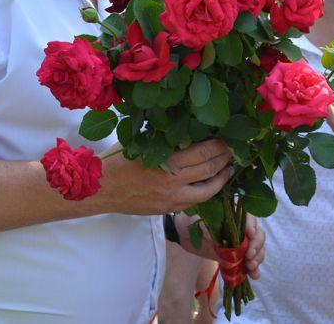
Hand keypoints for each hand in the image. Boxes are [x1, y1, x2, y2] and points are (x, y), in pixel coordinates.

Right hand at [95, 139, 233, 214]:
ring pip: (208, 191)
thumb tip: (189, 125)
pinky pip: (195, 202)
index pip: (204, 152)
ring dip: (222, 178)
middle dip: (226, 158)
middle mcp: (173, 182)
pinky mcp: (168, 209)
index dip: (220, 145)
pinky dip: (207, 192)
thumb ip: (165, 138)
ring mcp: (172, 199)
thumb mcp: (141, 142)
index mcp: (167, 161)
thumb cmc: (117, 161)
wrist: (99, 190)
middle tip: (235, 149)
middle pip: (210, 170)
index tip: (229, 136)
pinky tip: (212, 184)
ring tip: (230, 168)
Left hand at [176, 213, 265, 279]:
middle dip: (257, 247)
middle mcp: (242, 228)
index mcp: (235, 215)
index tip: (250, 237)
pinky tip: (254, 276)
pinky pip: (247, 262)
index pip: (250, 220)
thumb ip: (209, 228)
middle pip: (258, 236)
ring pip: (257, 250)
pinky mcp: (235, 256)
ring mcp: (240, 243)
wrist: (183, 232)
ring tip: (250, 268)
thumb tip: (215, 239)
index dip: (253, 228)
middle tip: (249, 257)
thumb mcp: (198, 221)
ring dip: (257, 259)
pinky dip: (253, 269)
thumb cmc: (191, 221)